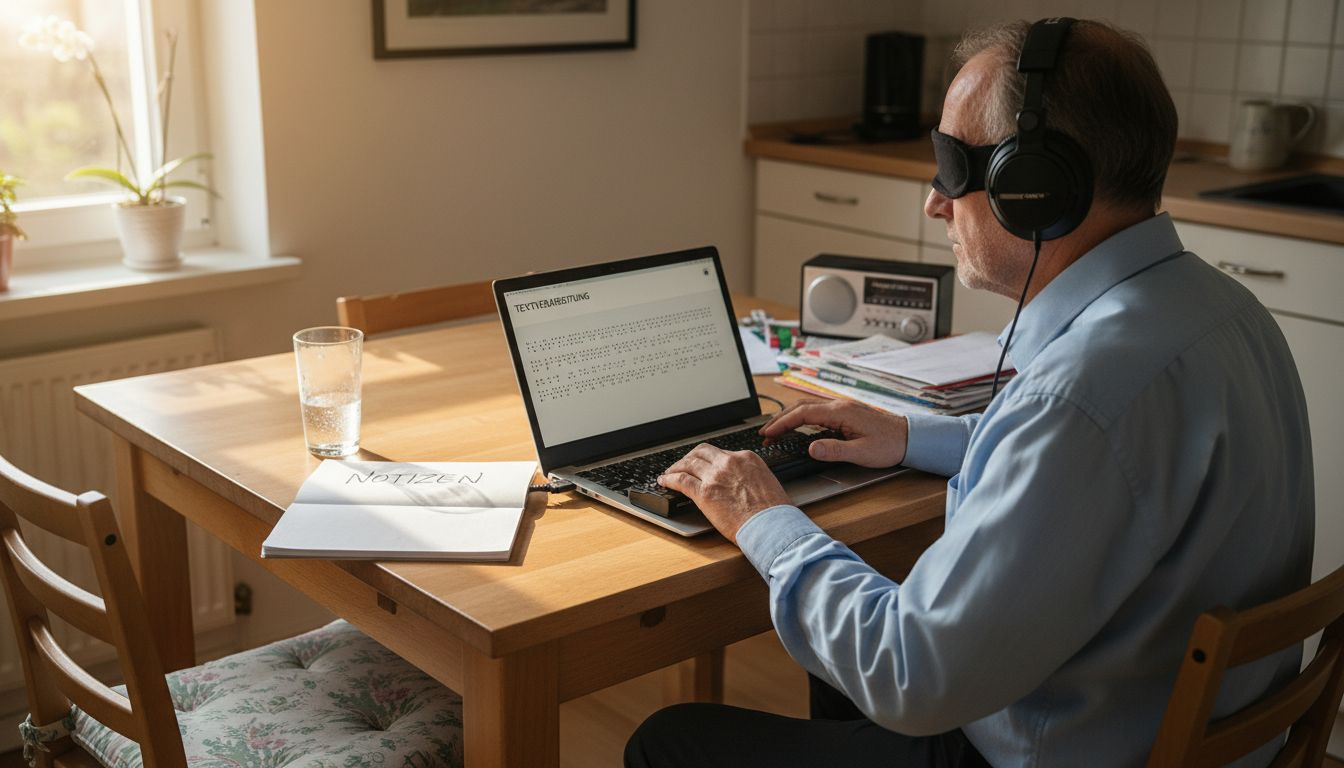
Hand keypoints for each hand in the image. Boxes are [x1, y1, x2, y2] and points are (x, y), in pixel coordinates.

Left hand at [658, 444, 790, 543]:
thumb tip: (743, 483)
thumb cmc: (774, 512)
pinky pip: (680, 481)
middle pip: (701, 452)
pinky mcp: (704, 493)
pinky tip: (664, 481)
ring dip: (676, 467)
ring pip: (688, 464)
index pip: (721, 453)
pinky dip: (669, 479)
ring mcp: (715, 476)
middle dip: (690, 457)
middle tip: (683, 464)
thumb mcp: (767, 482)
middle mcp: (729, 462)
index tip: (704, 464)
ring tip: (669, 472)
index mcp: (746, 458)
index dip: (709, 459)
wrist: (772, 526)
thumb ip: (750, 477)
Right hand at [761, 398, 908, 467]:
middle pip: (801, 407)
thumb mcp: (862, 453)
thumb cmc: (889, 445)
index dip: (782, 423)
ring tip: (776, 429)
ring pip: (808, 407)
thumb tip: (810, 448)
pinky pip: (817, 411)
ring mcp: (842, 407)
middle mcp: (839, 405)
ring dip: (789, 417)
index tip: (768, 434)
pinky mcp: (845, 413)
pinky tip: (798, 426)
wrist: (910, 438)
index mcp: (840, 412)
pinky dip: (801, 417)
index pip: (802, 413)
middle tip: (765, 433)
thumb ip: (834, 450)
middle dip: (780, 419)